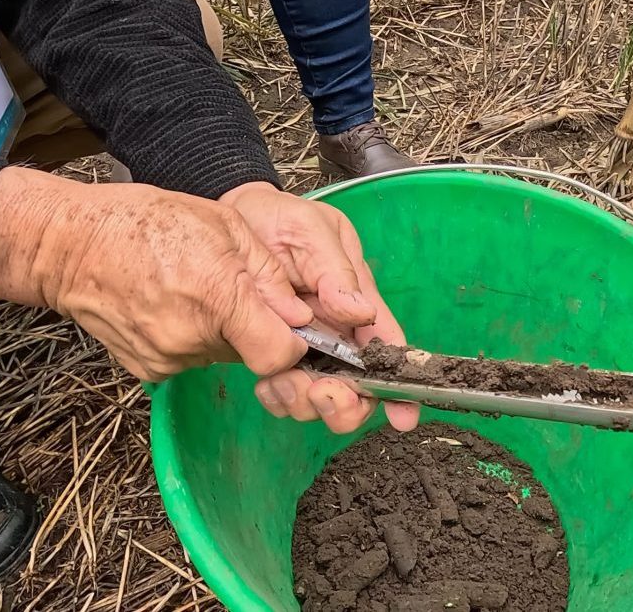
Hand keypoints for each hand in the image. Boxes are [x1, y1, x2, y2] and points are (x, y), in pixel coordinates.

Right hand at [0, 167, 311, 381]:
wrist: (67, 245)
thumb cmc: (145, 222)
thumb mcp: (222, 226)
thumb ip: (268, 275)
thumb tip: (305, 316)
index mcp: (217, 296)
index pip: (281, 354)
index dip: (297, 342)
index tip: (295, 322)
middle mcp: (192, 339)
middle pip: (255, 354)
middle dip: (260, 328)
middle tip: (239, 292)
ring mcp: (167, 360)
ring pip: (225, 356)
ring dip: (227, 331)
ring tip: (199, 291)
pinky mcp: (150, 371)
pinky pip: (193, 359)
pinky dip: (195, 338)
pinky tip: (174, 306)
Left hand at [219, 182, 419, 432]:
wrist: (230, 219)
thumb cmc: (279, 219)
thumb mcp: (313, 230)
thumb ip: (336, 270)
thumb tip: (361, 312)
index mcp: (358, 301)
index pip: (387, 345)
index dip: (399, 384)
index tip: (402, 415)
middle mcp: (337, 332)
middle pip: (357, 386)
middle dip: (346, 403)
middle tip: (323, 393)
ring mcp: (304, 348)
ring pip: (320, 397)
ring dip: (308, 403)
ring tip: (283, 385)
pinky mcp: (270, 354)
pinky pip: (283, 392)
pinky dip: (279, 398)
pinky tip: (267, 384)